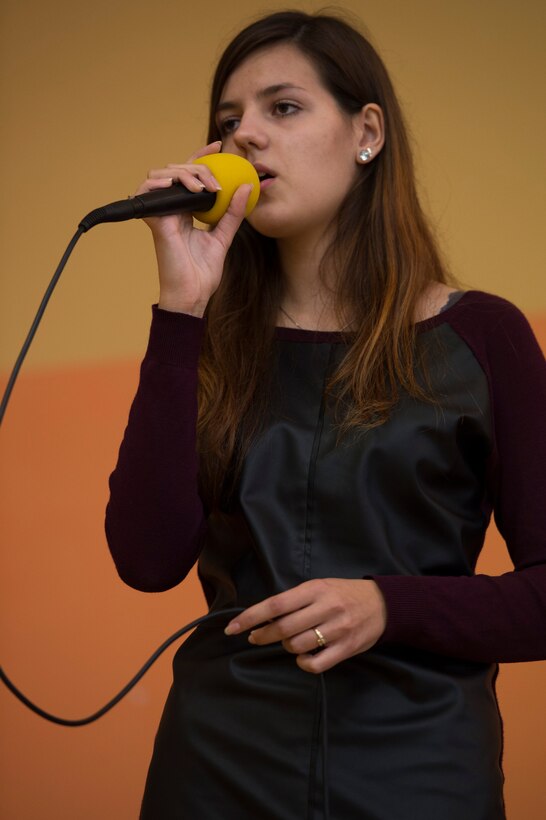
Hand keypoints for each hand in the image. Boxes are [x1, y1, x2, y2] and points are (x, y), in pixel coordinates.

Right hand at [135, 141, 252, 315]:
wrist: (192, 294)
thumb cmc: (203, 273)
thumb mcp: (223, 238)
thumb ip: (233, 214)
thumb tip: (247, 187)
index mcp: (186, 211)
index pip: (191, 175)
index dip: (202, 156)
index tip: (220, 145)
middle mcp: (171, 209)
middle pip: (178, 170)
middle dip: (197, 166)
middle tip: (216, 183)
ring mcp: (161, 213)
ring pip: (163, 174)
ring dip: (183, 173)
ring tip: (203, 187)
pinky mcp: (154, 220)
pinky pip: (147, 191)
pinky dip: (160, 183)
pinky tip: (180, 187)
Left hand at [224, 578, 387, 673]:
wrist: (383, 604)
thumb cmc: (343, 594)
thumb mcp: (320, 587)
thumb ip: (295, 600)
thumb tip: (264, 617)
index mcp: (316, 589)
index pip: (276, 604)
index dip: (251, 617)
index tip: (232, 627)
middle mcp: (326, 607)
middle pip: (284, 628)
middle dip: (263, 635)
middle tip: (255, 638)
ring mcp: (338, 629)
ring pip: (298, 646)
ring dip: (286, 647)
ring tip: (289, 642)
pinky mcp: (347, 648)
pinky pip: (316, 663)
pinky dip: (303, 663)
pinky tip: (303, 657)